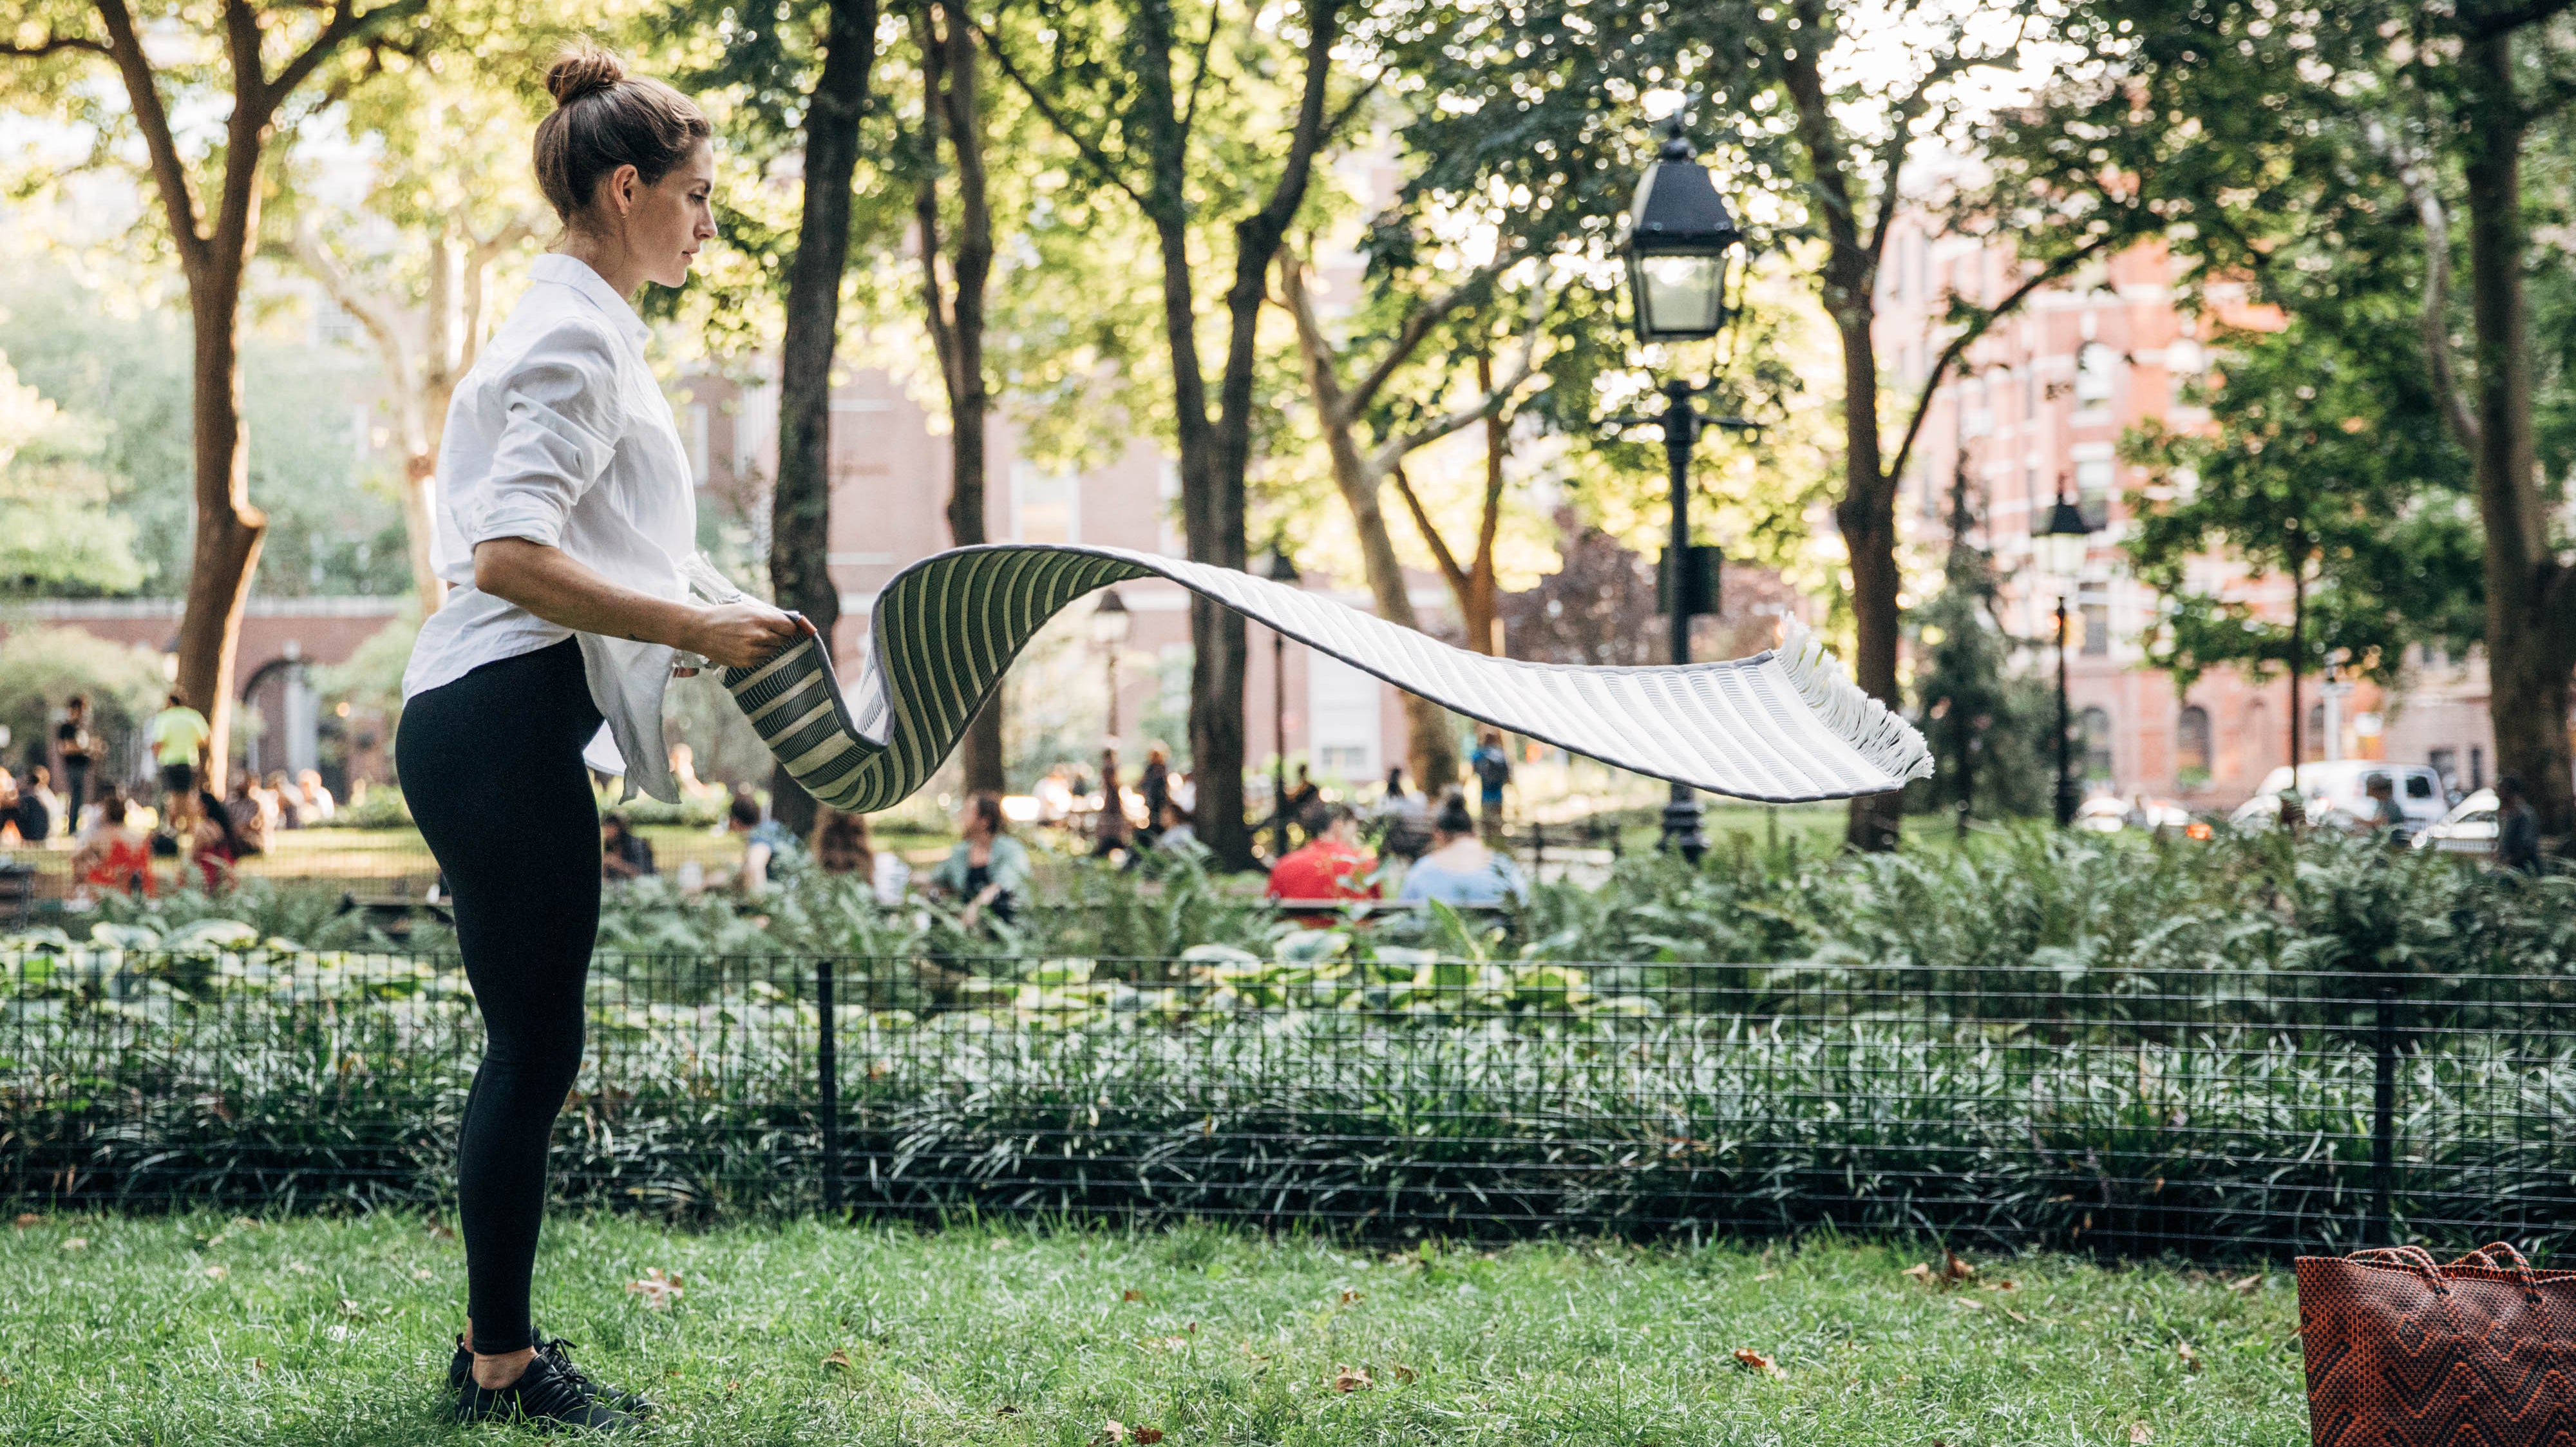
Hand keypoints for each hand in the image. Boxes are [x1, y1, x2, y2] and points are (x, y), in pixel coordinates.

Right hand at [687, 603, 807, 669]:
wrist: (699, 631)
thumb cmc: (723, 616)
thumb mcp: (746, 608)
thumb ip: (767, 615)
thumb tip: (788, 622)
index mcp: (760, 619)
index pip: (789, 628)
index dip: (791, 628)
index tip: (790, 628)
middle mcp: (758, 636)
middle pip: (783, 640)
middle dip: (780, 636)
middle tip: (770, 632)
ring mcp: (752, 651)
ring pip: (773, 651)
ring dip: (769, 645)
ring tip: (754, 638)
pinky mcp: (745, 662)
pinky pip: (761, 659)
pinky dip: (759, 654)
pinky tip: (746, 646)